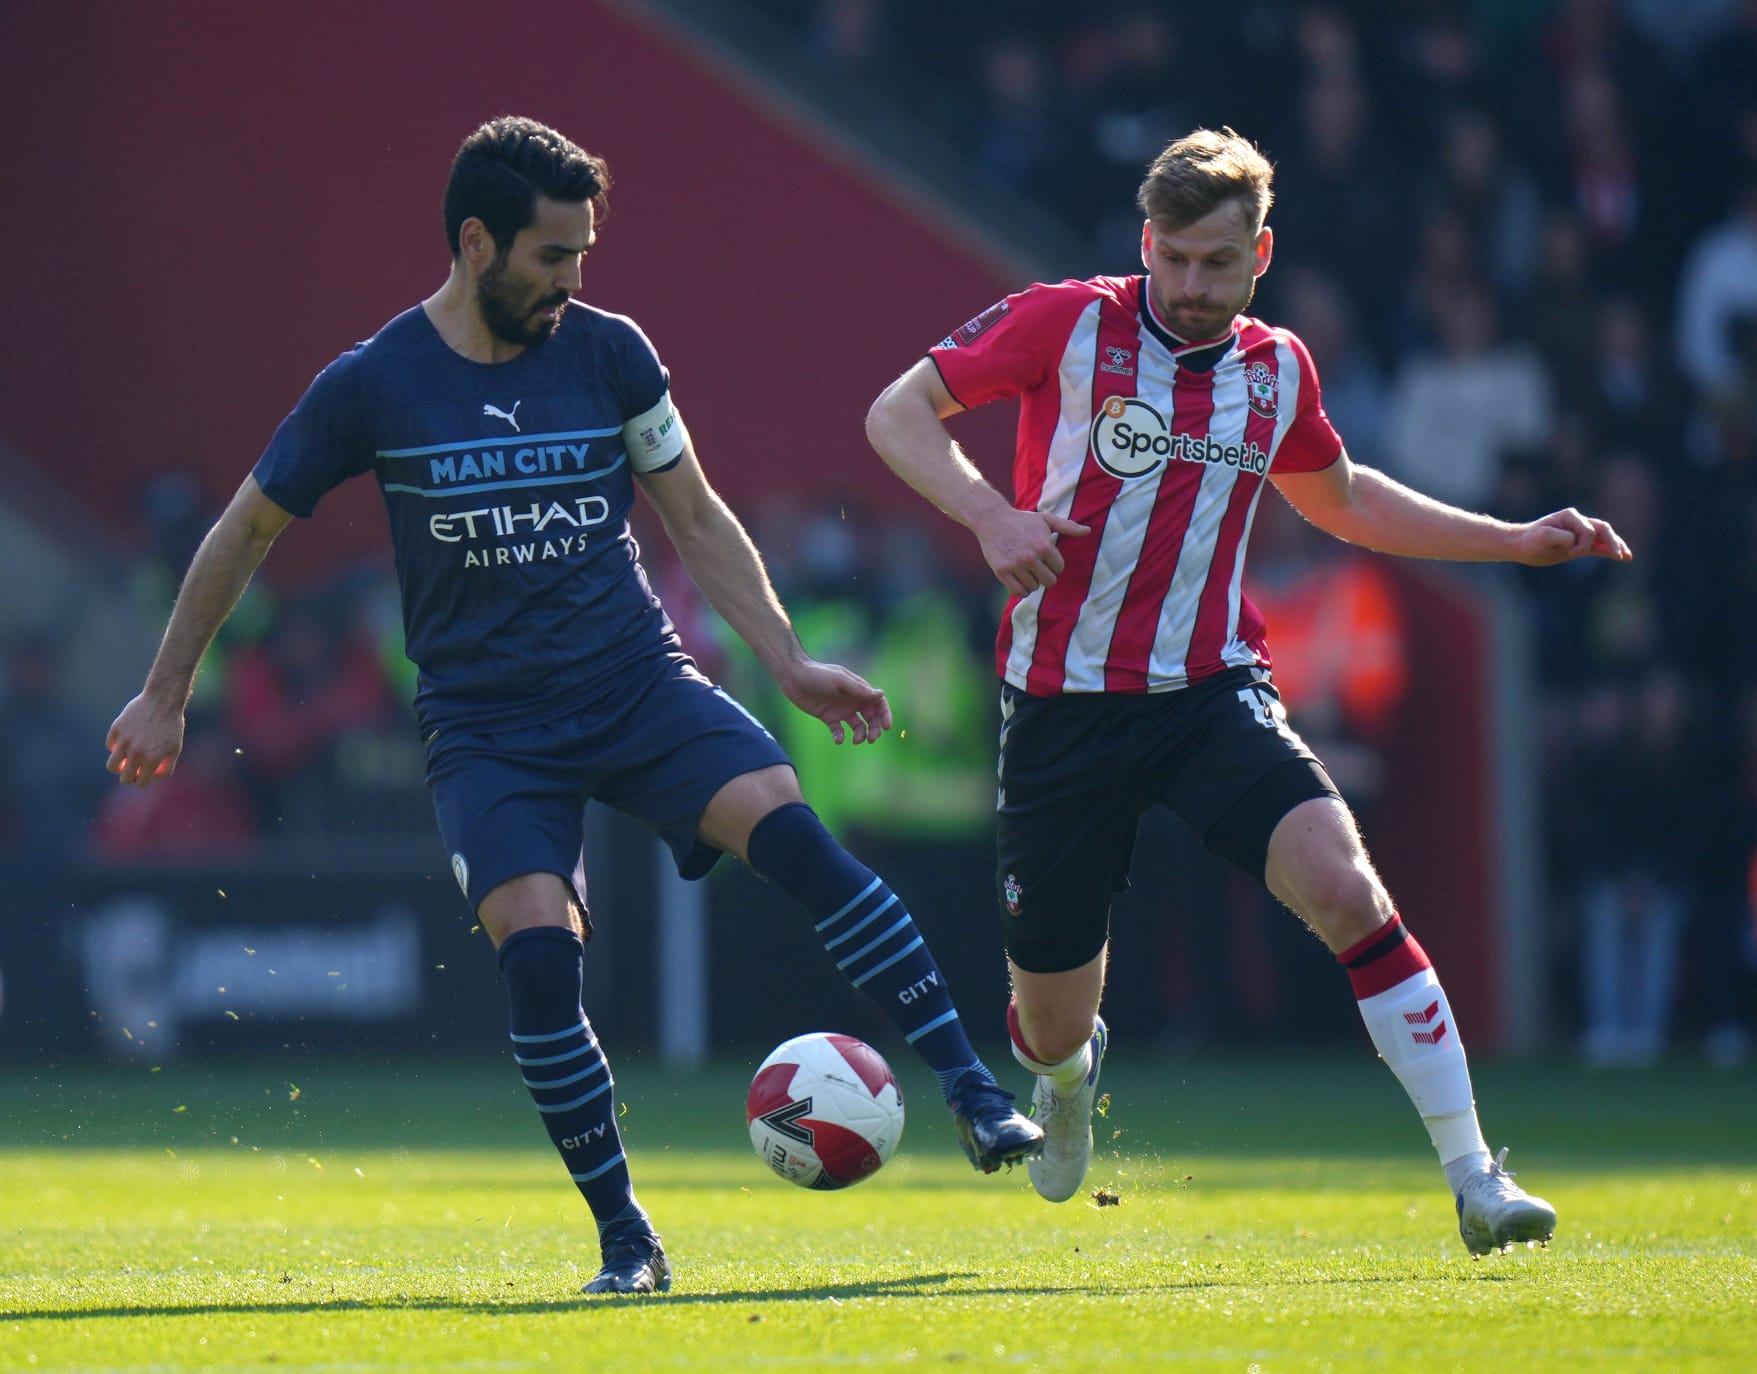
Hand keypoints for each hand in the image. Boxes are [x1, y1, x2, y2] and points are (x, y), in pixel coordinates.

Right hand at [106, 693, 185, 785]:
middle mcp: (136, 752)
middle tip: (136, 768)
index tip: (146, 774)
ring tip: (127, 759)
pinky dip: (116, 746)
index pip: (141, 783)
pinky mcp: (116, 729)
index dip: (143, 781)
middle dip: (130, 776)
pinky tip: (126, 739)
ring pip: (112, 766)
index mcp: (152, 759)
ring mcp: (124, 740)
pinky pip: (110, 745)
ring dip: (119, 765)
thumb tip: (150, 777)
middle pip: (124, 778)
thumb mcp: (175, 748)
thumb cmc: (172, 726)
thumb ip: (165, 767)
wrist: (162, 701)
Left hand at [777, 660, 892, 744]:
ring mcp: (841, 710)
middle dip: (875, 729)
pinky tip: (838, 739)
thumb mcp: (839, 680)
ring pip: (858, 727)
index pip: (878, 703)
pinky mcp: (828, 718)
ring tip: (855, 740)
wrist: (793, 676)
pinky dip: (840, 737)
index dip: (885, 714)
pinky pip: (839, 731)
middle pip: (871, 718)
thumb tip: (881, 694)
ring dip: (860, 735)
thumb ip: (859, 689)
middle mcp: (853, 701)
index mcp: (858, 689)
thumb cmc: (817, 674)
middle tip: (872, 739)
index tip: (886, 726)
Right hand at [974, 507, 1092, 595]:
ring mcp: (1015, 565)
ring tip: (1026, 571)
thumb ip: (1068, 526)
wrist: (992, 519)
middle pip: (1049, 582)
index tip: (1045, 558)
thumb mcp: (1046, 520)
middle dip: (1045, 576)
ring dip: (1032, 582)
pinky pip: (1018, 592)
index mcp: (1044, 546)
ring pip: (1033, 588)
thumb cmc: (1022, 520)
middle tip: (1037, 567)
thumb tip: (1088, 531)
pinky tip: (1019, 580)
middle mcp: (1031, 557)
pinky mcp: (1001, 571)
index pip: (1059, 569)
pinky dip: (1021, 590)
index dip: (1053, 564)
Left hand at [1513, 508, 1632, 565]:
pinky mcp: (1579, 544)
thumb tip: (1576, 541)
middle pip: (1602, 529)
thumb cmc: (1530, 540)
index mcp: (1570, 516)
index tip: (1570, 553)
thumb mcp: (1543, 537)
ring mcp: (1580, 533)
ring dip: (1616, 546)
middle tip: (1618, 555)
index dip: (1583, 543)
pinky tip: (1622, 557)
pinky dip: (1609, 550)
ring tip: (1627, 556)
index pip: (1588, 530)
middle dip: (1612, 541)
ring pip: (1604, 537)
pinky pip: (1598, 546)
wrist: (1521, 545)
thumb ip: (1562, 537)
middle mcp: (1578, 521)